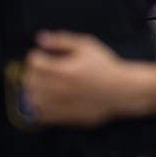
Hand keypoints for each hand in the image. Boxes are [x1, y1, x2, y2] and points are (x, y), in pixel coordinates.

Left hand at [22, 31, 138, 126]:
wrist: (125, 91)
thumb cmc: (107, 66)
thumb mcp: (88, 46)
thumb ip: (62, 40)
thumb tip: (40, 39)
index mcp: (64, 70)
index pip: (34, 62)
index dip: (38, 56)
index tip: (47, 57)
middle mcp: (61, 89)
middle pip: (30, 80)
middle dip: (34, 73)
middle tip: (44, 71)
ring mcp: (63, 105)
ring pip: (32, 99)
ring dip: (35, 91)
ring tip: (45, 86)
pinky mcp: (67, 117)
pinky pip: (41, 115)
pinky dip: (40, 107)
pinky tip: (50, 100)